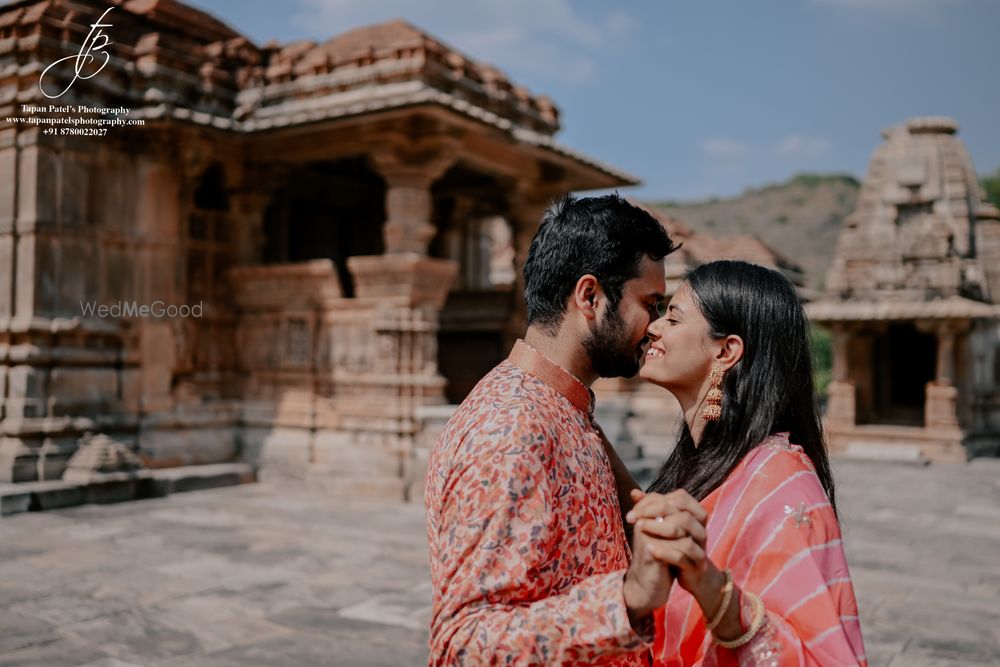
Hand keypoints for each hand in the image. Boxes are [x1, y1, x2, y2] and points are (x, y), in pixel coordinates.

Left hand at [628, 490, 741, 638]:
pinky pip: (682, 555)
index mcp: (696, 514)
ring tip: (638, 530)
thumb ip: (651, 508)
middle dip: (654, 512)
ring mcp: (700, 546)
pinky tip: (648, 548)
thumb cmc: (675, 544)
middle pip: (681, 513)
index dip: (655, 500)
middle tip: (632, 519)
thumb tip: (634, 493)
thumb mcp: (664, 524)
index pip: (679, 498)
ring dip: (658, 529)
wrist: (692, 574)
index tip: (633, 509)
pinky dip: (664, 551)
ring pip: (683, 531)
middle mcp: (701, 528)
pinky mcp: (696, 564)